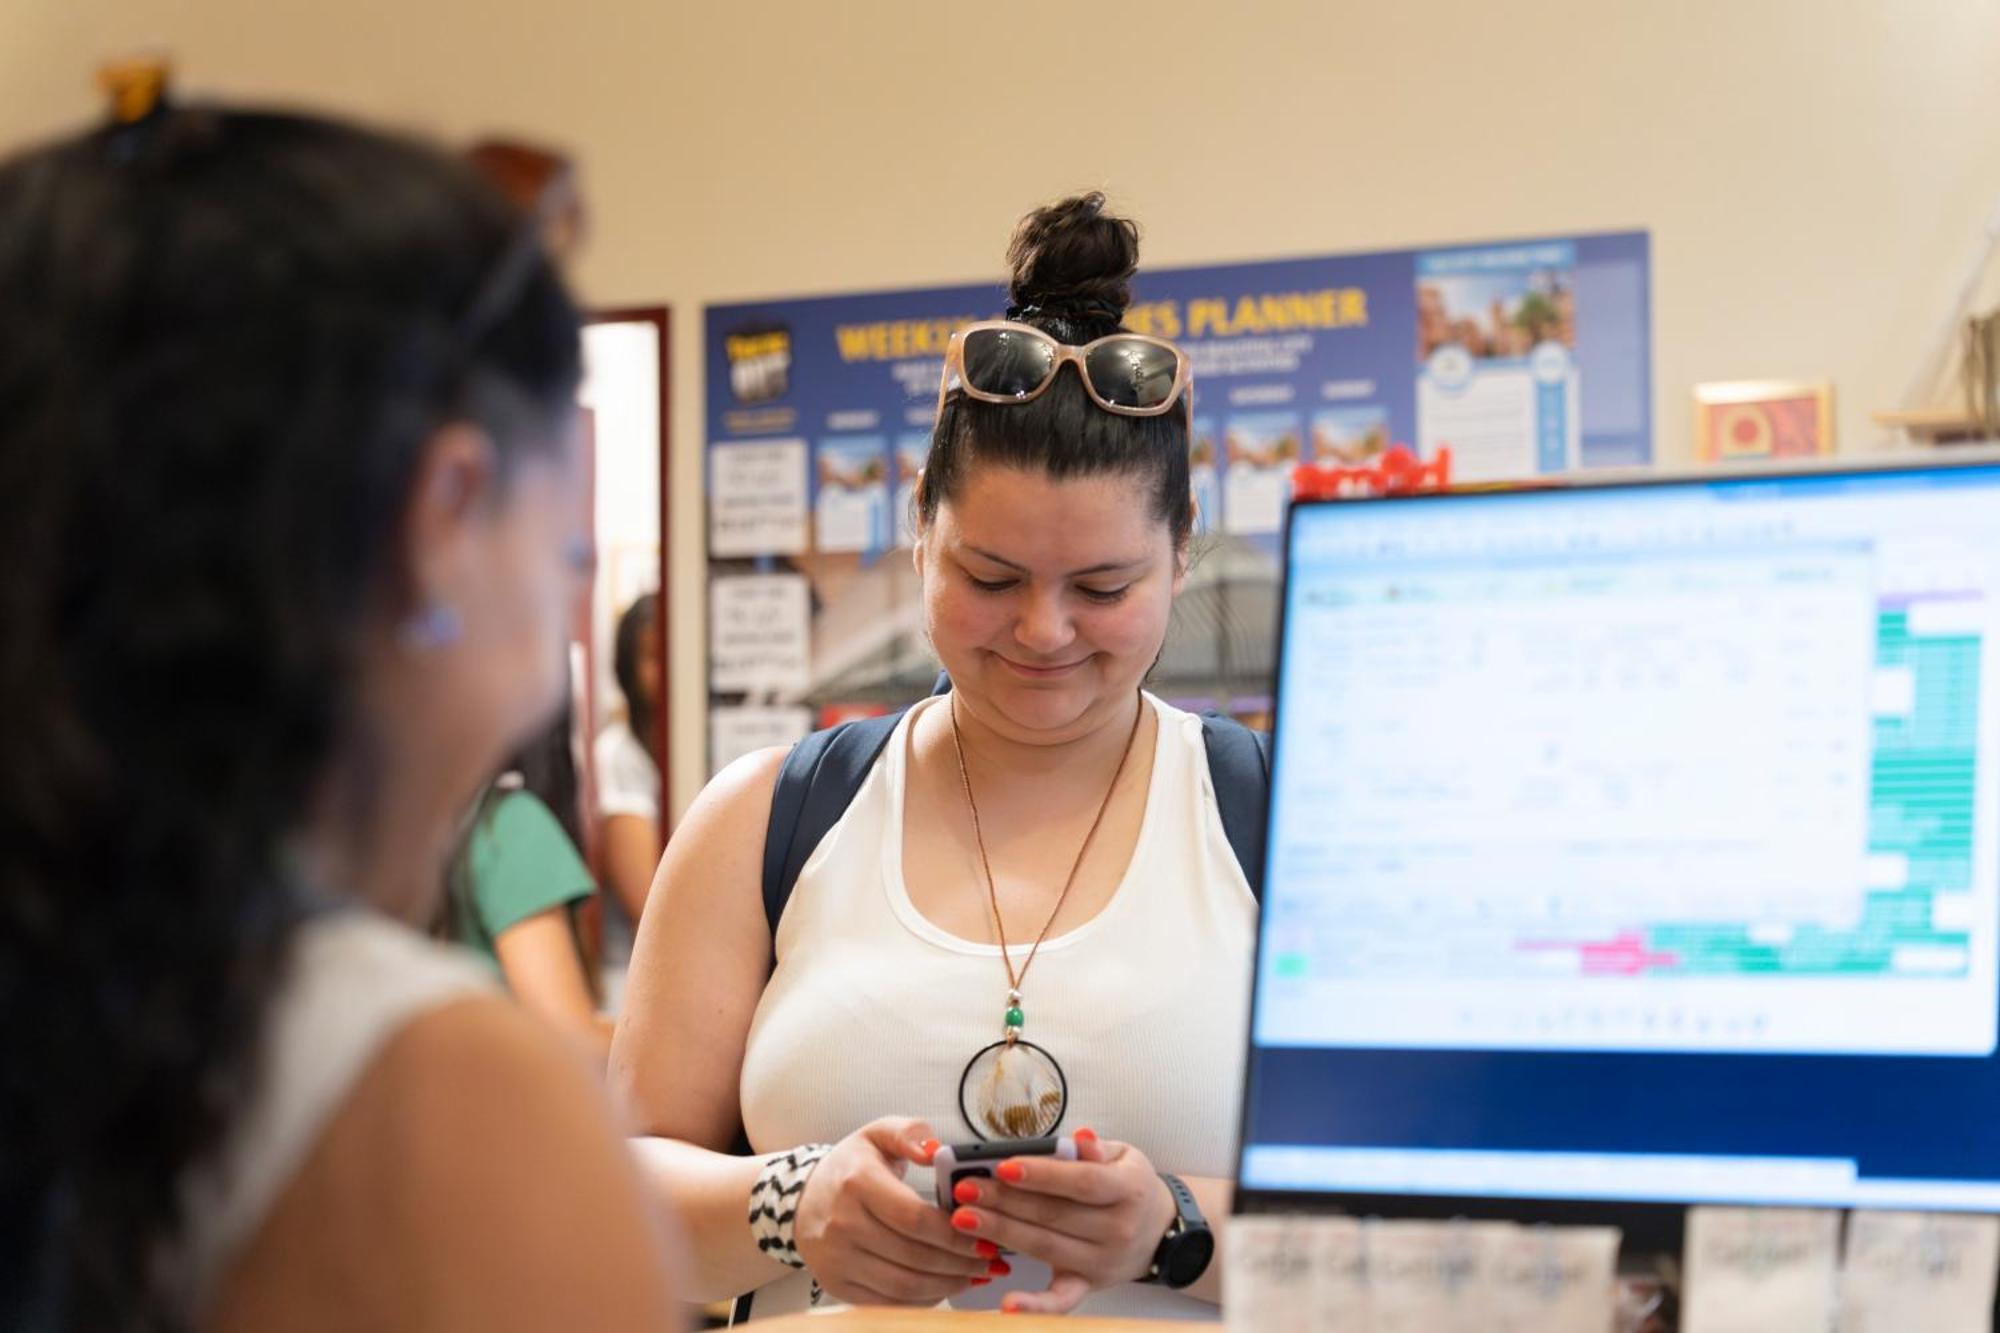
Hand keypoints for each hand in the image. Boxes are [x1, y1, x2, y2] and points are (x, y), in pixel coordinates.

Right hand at [792, 1117, 997, 1305]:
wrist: (804, 1199)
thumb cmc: (851, 1167)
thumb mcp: (878, 1134)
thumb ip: (911, 1132)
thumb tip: (937, 1150)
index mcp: (857, 1182)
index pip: (914, 1217)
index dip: (954, 1233)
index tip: (985, 1237)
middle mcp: (842, 1224)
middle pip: (913, 1256)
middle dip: (960, 1262)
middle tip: (990, 1261)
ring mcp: (837, 1259)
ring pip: (903, 1285)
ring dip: (947, 1285)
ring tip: (974, 1275)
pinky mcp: (836, 1284)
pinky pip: (888, 1302)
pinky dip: (922, 1299)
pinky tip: (945, 1286)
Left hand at [946, 1128, 1177, 1314]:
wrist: (1160, 1232)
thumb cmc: (1130, 1186)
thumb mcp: (1124, 1157)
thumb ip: (1096, 1148)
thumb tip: (1078, 1136)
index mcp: (1127, 1189)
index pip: (1080, 1182)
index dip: (1041, 1175)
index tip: (1003, 1166)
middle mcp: (1117, 1228)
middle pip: (1054, 1215)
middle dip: (1004, 1201)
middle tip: (965, 1189)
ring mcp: (1101, 1261)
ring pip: (1045, 1246)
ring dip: (1000, 1233)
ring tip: (964, 1218)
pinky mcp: (1088, 1284)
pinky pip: (1061, 1300)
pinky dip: (1035, 1306)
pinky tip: (1006, 1303)